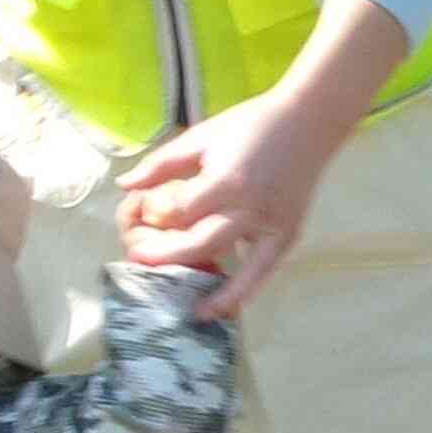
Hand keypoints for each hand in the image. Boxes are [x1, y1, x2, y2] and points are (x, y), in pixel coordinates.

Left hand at [116, 91, 337, 320]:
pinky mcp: (286, 235)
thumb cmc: (251, 125)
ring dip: (199, 283)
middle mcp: (248, 208)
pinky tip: (218, 311)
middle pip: (197, 243)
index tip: (143, 214)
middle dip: (165, 255)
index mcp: (226, 180)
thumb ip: (162, 164)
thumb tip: (124, 184)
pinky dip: (240, 293)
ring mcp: (270, 225)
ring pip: (227, 262)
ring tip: (177, 301)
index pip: (179, 211)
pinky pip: (261, 272)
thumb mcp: (202, 136)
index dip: (157, 216)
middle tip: (139, 261)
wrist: (307, 122)